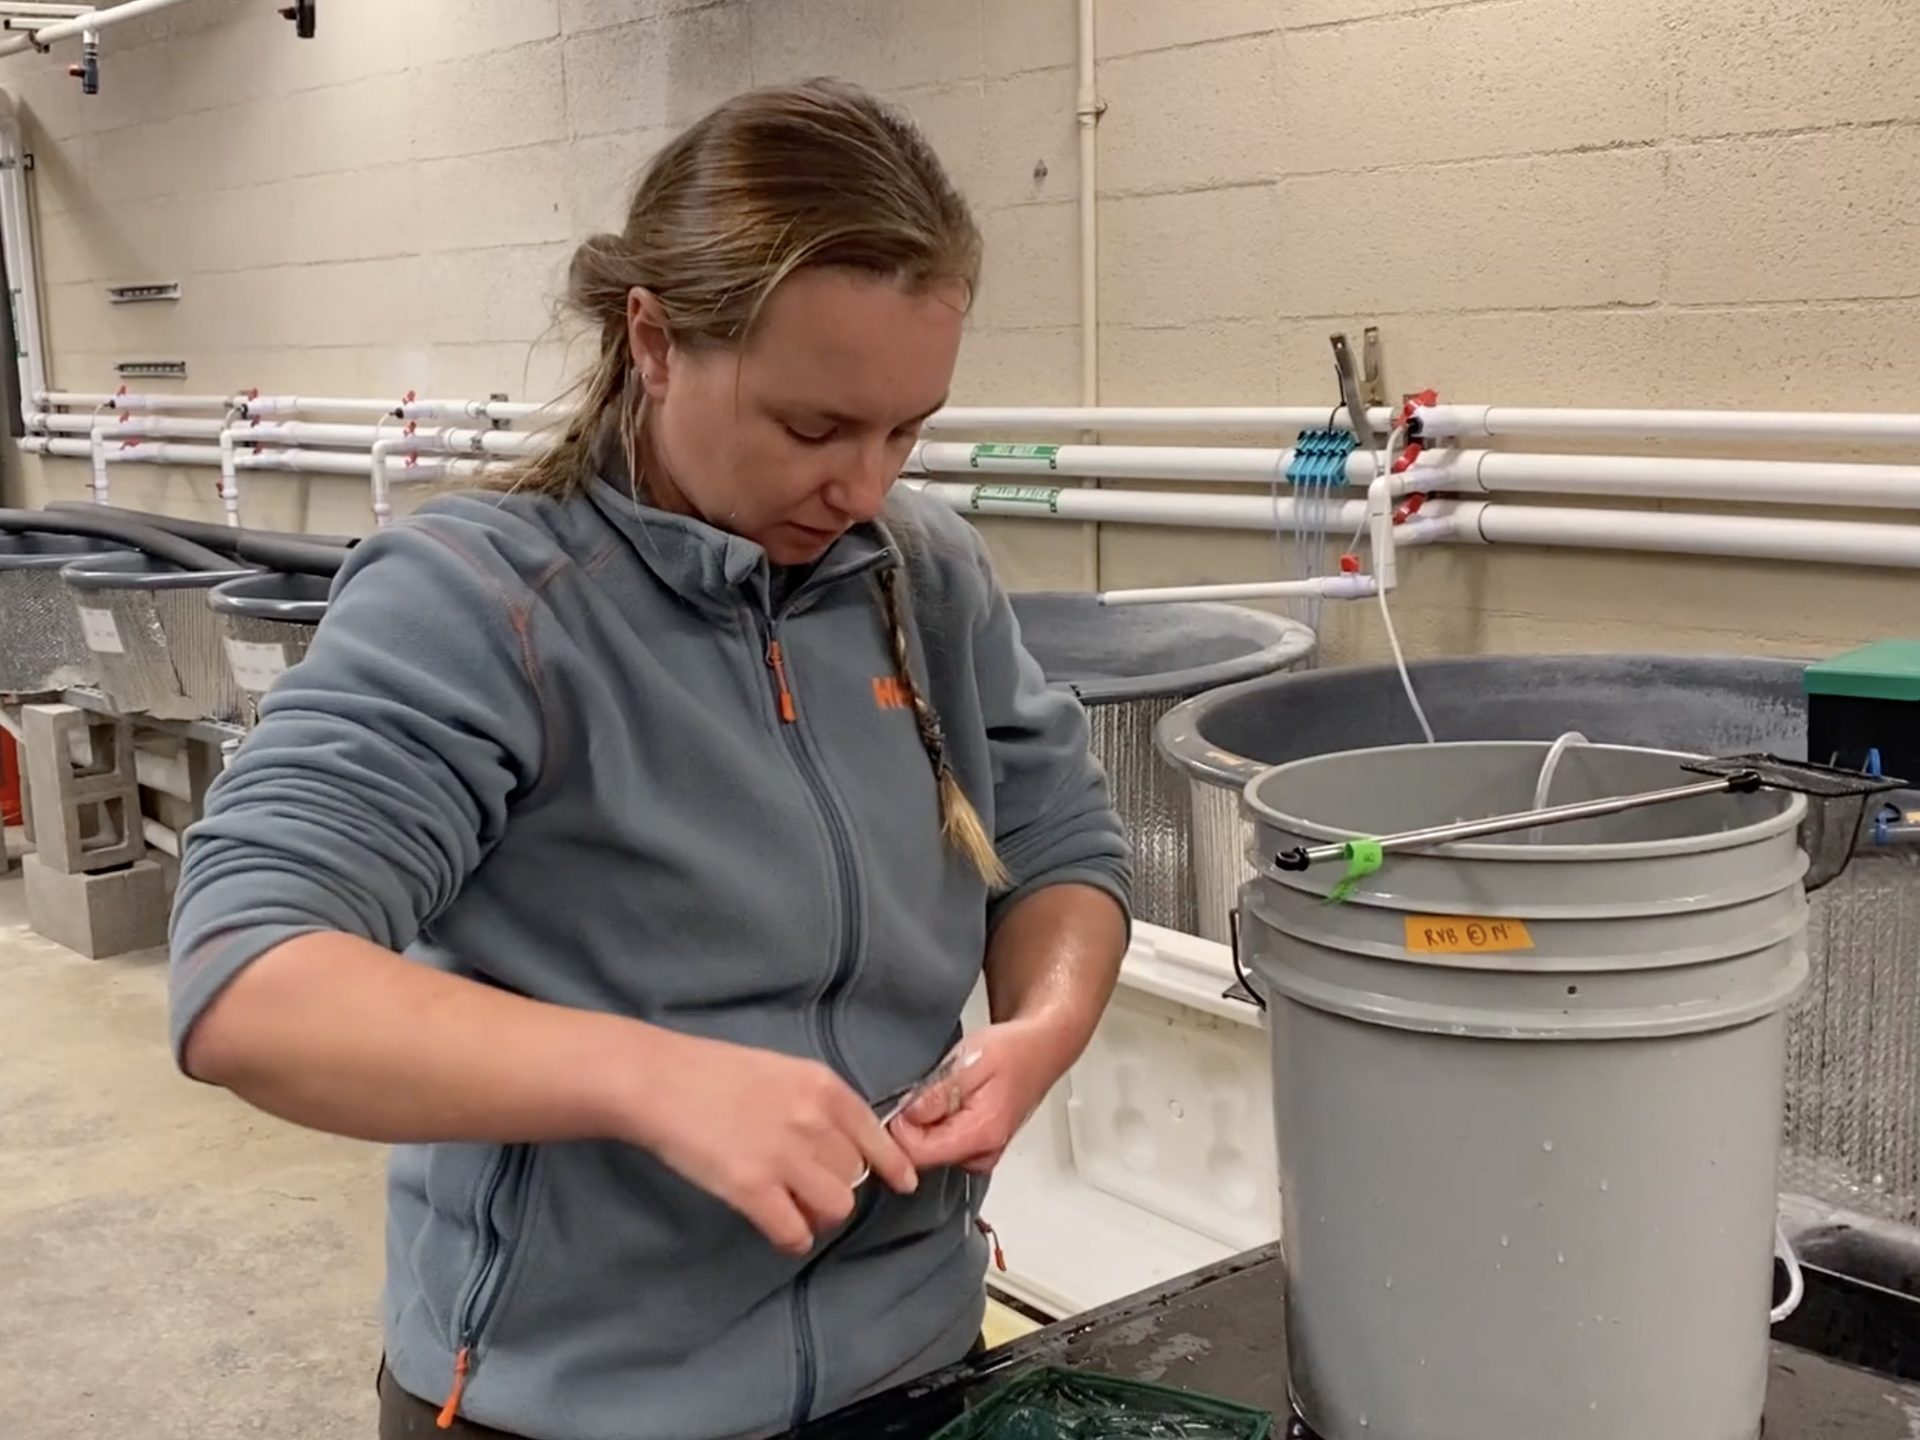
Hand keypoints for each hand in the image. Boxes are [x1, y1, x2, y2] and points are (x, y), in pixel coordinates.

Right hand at [618, 1028, 917, 1256]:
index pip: (876, 1135)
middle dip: (836, 1186)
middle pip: (855, 1176)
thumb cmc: (713, 1072)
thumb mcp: (780, 1071)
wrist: (659, 1081)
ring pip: (836, 1207)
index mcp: (823, 1087)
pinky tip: (779, 1228)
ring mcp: (785, 1156)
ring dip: (818, 1214)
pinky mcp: (752, 1189)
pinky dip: (792, 1237)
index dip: (893, 1164)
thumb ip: (814, 1103)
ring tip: (794, 1208)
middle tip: (807, 1187)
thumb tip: (838, 1142)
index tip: (904, 1182)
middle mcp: (814, 1121)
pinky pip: (795, 1231)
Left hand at [889, 1020, 1072, 1174]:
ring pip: (930, 1153)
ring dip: (924, 1126)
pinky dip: (936, 1126)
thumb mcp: (970, 1059)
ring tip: (940, 1093)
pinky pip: (942, 1147)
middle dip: (911, 1127)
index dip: (900, 1128)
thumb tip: (906, 1117)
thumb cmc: (1012, 1051)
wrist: (1041, 1051)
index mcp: (982, 1135)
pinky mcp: (978, 1151)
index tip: (902, 1101)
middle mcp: (983, 1155)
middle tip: (922, 1091)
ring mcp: (981, 1157)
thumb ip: (938, 1092)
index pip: (919, 1154)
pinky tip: (948, 1103)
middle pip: (922, 1157)